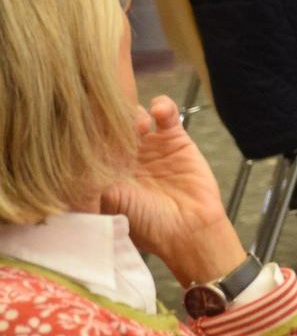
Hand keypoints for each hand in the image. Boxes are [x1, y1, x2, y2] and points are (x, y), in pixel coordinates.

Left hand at [99, 96, 245, 284]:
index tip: (90, 126)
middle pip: (110, 122)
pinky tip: (159, 112)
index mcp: (105, 169)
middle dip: (109, 117)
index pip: (90, 139)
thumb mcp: (107, 201)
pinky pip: (166, 112)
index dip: (89, 129)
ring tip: (139, 127)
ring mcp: (150, 145)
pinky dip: (162, 106)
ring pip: (135, 113)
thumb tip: (69, 153)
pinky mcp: (176, 139)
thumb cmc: (146, 223)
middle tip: (114, 124)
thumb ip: (90, 177)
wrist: (188, 230)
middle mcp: (125, 154)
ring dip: (133, 112)